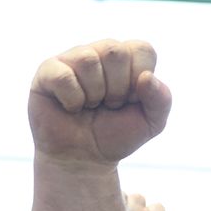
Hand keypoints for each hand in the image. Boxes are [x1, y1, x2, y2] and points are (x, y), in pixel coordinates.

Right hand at [29, 40, 171, 167]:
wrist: (84, 160)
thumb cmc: (116, 136)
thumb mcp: (151, 123)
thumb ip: (162, 100)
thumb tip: (146, 77)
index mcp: (126, 58)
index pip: (143, 50)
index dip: (139, 80)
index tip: (130, 100)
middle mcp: (98, 52)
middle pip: (115, 51)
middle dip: (117, 89)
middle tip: (108, 105)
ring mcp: (72, 59)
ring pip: (88, 60)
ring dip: (94, 94)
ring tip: (89, 106)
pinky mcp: (47, 72)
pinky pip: (63, 76)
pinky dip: (72, 99)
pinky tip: (70, 107)